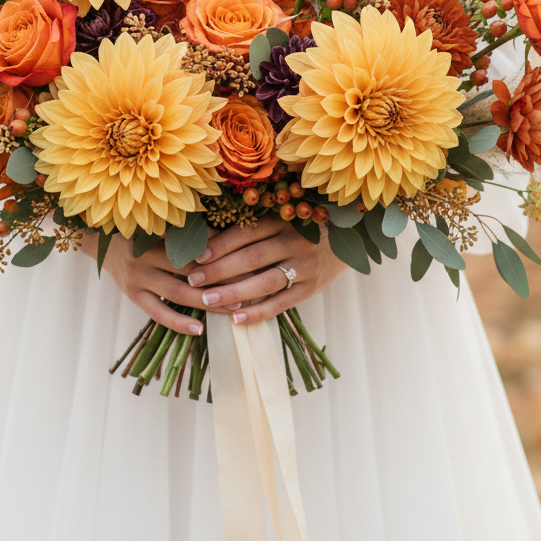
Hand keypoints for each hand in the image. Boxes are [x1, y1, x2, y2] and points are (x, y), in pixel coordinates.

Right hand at [78, 231, 239, 334]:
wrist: (104, 244)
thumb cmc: (142, 232)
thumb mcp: (162, 226)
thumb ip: (189, 231)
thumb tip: (227, 236)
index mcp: (156, 233)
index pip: (193, 244)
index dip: (219, 253)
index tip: (246, 260)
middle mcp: (145, 255)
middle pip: (189, 269)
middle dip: (219, 278)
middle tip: (247, 286)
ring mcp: (137, 277)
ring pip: (177, 293)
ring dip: (206, 302)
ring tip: (232, 308)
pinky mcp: (133, 296)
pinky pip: (158, 313)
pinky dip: (179, 323)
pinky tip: (199, 330)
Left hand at [185, 218, 346, 324]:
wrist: (347, 241)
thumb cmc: (302, 229)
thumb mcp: (283, 221)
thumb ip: (255, 230)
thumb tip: (209, 240)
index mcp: (283, 220)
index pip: (246, 233)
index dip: (220, 245)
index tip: (196, 257)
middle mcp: (295, 241)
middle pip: (252, 257)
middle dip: (220, 270)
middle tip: (193, 280)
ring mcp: (305, 266)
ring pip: (265, 282)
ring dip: (234, 292)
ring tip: (208, 300)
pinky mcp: (311, 288)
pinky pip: (282, 303)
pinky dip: (258, 312)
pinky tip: (237, 319)